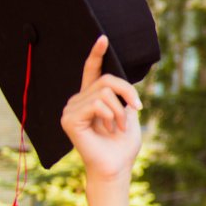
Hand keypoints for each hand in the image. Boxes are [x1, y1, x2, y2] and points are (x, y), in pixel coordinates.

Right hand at [61, 37, 141, 180]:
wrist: (116, 167)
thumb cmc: (122, 145)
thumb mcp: (128, 115)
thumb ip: (124, 97)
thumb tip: (125, 83)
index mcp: (91, 98)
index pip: (92, 71)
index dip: (97, 54)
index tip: (103, 38)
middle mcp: (77, 101)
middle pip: (106, 79)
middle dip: (127, 92)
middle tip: (136, 108)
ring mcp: (71, 110)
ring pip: (104, 92)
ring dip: (120, 110)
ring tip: (118, 127)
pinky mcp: (69, 119)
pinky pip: (97, 104)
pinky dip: (111, 115)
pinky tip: (109, 129)